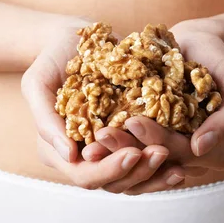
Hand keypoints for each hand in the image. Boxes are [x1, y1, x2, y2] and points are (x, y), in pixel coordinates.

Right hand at [21, 17, 182, 191]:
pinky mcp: (128, 136)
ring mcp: (108, 148)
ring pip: (134, 177)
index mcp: (61, 150)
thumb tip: (69, 155)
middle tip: (162, 154)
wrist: (73, 39)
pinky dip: (164, 161)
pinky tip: (185, 157)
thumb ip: (46, 120)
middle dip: (139, 173)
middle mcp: (86, 155)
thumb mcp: (37, 83)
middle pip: (114, 182)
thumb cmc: (50, 59)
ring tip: (180, 165)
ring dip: (156, 174)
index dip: (109, 170)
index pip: (85, 175)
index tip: (133, 154)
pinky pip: (146, 156)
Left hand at [92, 18, 223, 174]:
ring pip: (141, 163)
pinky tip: (89, 140)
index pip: (185, 153)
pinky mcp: (151, 141)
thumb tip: (200, 148)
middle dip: (129, 149)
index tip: (134, 122)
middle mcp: (194, 158)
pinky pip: (131, 152)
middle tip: (102, 134)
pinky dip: (112, 148)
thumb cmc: (219, 61)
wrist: (196, 44)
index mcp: (219, 151)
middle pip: (158, 161)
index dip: (159, 140)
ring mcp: (171, 152)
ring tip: (91, 143)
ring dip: (115, 155)